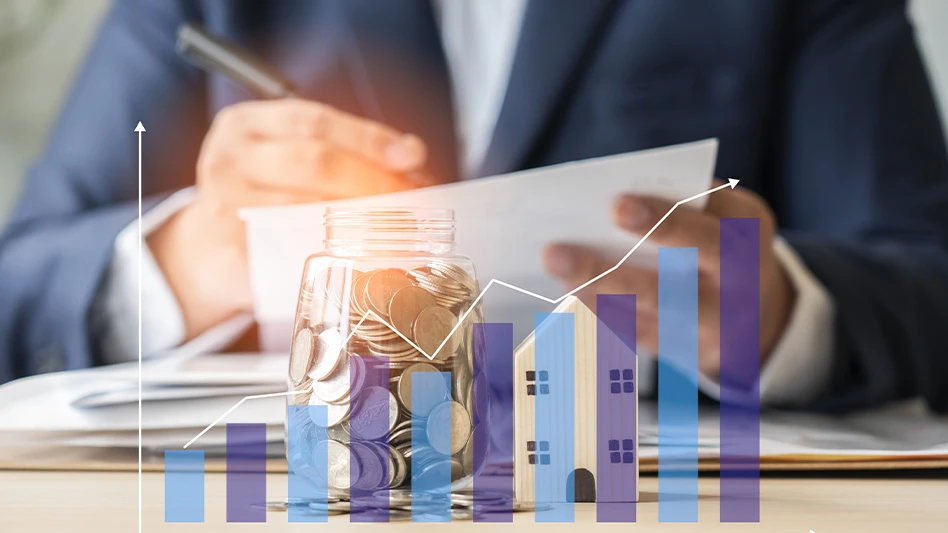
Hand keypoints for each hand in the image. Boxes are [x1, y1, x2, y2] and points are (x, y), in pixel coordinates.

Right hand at [149, 99, 426, 339]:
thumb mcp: (290, 158)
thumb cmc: (266, 195)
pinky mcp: (236, 253)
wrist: (210, 250)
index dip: (368, 137)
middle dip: (372, 179)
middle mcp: (230, 159)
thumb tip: (411, 161)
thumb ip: (341, 151)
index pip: (315, 121)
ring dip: (364, 220)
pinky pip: (298, 251)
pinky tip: (369, 255)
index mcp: (247, 124)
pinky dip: (338, 252)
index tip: (411, 154)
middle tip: (411, 197)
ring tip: (402, 227)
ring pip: (309, 209)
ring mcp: (226, 207)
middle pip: (313, 161)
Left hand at [541, 180, 794, 377]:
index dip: (662, 222)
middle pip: (664, 290)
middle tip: (554, 252)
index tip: (616, 206)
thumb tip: (624, 186)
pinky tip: (566, 289)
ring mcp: (702, 331)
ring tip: (555, 268)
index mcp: (745, 248)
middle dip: (607, 272)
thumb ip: (692, 199)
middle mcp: (727, 298)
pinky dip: (597, 312)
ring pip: (639, 319)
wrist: (757, 311)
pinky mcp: (678, 349)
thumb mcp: (731, 213)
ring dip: (591, 294)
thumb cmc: (728, 239)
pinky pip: (632, 334)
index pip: (704, 237)